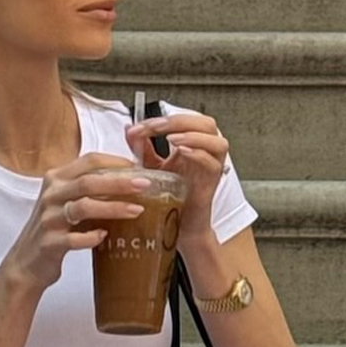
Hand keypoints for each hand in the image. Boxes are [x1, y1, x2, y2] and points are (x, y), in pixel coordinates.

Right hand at [4, 154, 152, 292]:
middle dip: (119, 182)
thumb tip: (129, 182)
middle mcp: (51, 195)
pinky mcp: (48, 243)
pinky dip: (91, 237)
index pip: (89, 161)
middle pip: (88, 181)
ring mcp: (48, 219)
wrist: (27, 263)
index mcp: (57, 179)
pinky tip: (104, 236)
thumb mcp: (68, 202)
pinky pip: (73, 239)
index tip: (138, 167)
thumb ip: (90, 190)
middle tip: (144, 185)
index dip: (115, 161)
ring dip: (112, 208)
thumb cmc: (54, 230)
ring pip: (83, 207)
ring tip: (136, 210)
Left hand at [125, 110, 228, 244]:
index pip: (183, 120)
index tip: (137, 128)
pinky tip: (181, 152)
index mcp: (193, 144)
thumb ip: (142, 147)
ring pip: (216, 140)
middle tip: (156, 127)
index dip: (160, 119)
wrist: (179, 227)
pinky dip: (198, 153)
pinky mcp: (213, 182)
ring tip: (170, 138)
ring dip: (192, 135)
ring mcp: (212, 166)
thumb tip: (129, 128)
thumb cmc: (170, 198)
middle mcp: (206, 152)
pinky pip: (212, 162)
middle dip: (178, 121)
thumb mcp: (151, 167)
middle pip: (205, 123)